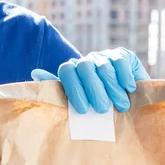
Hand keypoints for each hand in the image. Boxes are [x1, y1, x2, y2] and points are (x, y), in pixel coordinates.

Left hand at [31, 48, 149, 113]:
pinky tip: (129, 89)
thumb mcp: (80, 104)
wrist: (128, 103)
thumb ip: (59, 91)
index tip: (82, 109)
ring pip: (104, 67)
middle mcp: (87, 61)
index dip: (73, 89)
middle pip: (85, 68)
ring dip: (113, 89)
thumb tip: (35, 73)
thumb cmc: (100, 107)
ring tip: (121, 106)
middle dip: (94, 90)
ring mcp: (104, 56)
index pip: (66, 70)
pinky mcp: (123, 55)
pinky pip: (120, 62)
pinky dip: (124, 76)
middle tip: (102, 109)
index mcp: (74, 71)